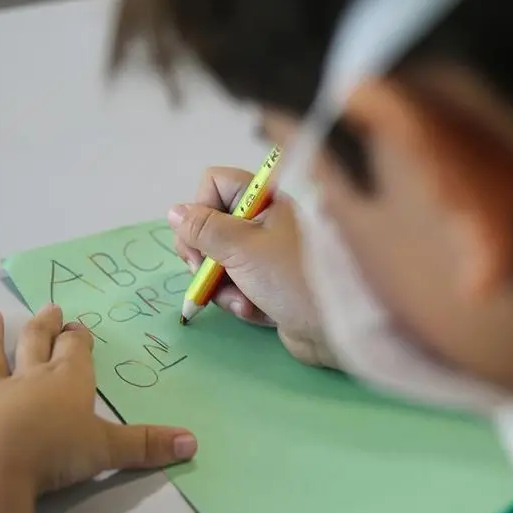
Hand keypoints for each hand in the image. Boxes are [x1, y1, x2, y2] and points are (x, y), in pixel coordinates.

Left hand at [0, 305, 196, 494]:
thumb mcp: (108, 451)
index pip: (76, 353)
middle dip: (44, 328)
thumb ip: (147, 446)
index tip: (78, 326)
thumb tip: (194, 442)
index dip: (78, 339)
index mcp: (68, 382)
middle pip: (36, 345)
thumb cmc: (56, 456)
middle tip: (47, 309)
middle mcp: (28, 379)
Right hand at [168, 166, 334, 366]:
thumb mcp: (242, 249)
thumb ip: (203, 229)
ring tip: (243, 302)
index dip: (200, 210)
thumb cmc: (294, 279)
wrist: (339, 329)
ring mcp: (268, 254)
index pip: (215, 183)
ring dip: (223, 286)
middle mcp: (266, 220)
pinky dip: (241, 301)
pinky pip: (237, 287)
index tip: (199, 240)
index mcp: (266, 198)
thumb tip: (174, 212)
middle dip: (205, 257)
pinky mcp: (271, 285)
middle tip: (206, 275)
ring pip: (220, 262)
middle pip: (210, 226)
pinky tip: (257, 312)